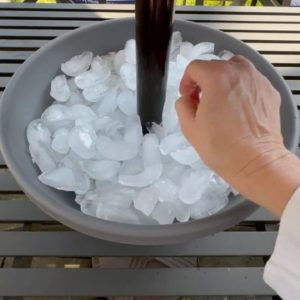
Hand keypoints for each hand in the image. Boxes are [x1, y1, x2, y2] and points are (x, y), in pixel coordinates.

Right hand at [176, 55, 299, 215]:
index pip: (195, 67)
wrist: (255, 162)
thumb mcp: (189, 126)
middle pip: (215, 66)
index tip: (187, 95)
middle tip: (201, 101)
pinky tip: (238, 109)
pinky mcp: (270, 91)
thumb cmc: (221, 146)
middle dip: (204, 81)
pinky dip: (240, 89)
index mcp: (217, 77)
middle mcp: (240, 72)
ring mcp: (258, 80)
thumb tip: (188, 98)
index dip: (186, 81)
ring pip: (235, 70)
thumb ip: (182, 104)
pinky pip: (250, 82)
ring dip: (223, 81)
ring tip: (221, 101)